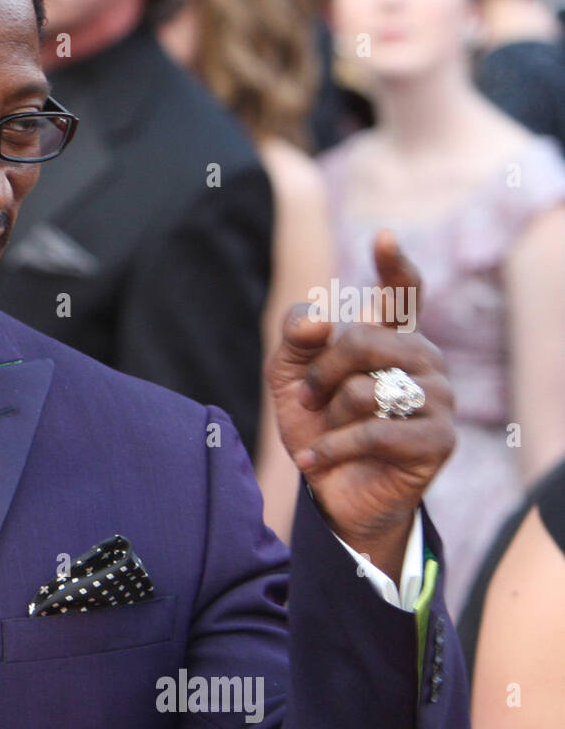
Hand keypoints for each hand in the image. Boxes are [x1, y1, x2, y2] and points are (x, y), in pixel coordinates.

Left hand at [266, 231, 454, 580]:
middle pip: (364, 340)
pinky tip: (313, 461)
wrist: (330, 491)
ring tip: (324, 431)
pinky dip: (333, 447)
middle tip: (306, 398)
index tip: (382, 237)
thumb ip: (295, 337)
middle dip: (321, 370)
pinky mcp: (439, 440)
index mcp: (393, 337)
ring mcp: (439, 399)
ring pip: (369, 388)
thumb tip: (318, 322)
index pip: (403, 292)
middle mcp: (424, 361)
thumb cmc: (318, 426)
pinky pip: (376, 431)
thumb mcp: (289, 377)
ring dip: (330, 415)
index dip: (394, 266)